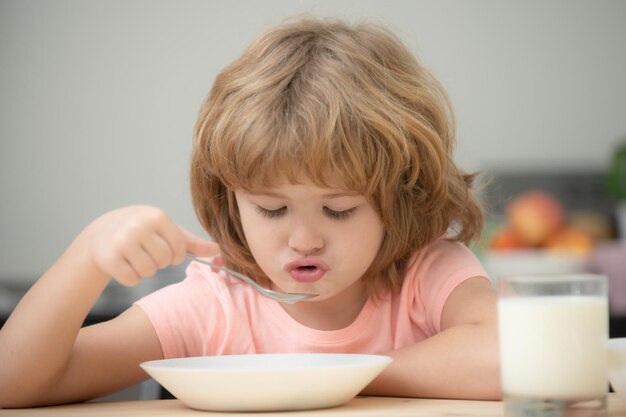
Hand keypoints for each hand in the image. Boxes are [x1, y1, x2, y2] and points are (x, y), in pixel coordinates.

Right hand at [76, 205, 218, 285]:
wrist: (102, 233)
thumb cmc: (143, 232)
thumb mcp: (166, 231)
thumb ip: (191, 242)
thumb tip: (217, 250)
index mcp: (157, 217)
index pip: (179, 247)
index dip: (175, 254)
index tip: (165, 250)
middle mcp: (138, 226)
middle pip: (164, 261)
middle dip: (159, 262)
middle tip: (148, 253)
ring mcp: (122, 242)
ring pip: (149, 272)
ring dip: (145, 270)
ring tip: (136, 258)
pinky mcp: (109, 258)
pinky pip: (131, 279)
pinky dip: (131, 277)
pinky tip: (124, 264)